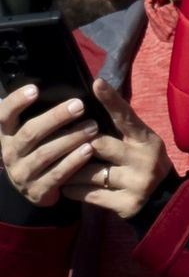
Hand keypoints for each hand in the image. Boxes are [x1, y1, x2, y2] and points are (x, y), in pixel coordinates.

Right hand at [2, 84, 100, 206]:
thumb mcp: (37, 132)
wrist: (37, 187)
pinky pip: (56, 175)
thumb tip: (66, 86)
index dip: (17, 102)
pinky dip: (73, 162)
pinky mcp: (36, 191)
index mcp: (8, 135)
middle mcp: (10, 153)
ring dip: (70, 139)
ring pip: (45, 154)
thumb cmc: (42, 148)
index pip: (5, 116)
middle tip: (79, 105)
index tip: (35, 89)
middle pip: (30, 132)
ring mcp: (21, 173)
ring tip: (92, 127)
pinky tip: (88, 150)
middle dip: (56, 117)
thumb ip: (43, 114)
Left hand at [60, 81, 174, 219]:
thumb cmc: (141, 164)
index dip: (111, 100)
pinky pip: (87, 194)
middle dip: (77, 145)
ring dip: (70, 170)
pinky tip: (68, 186)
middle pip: (98, 144)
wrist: (163, 201)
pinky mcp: (127, 204)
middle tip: (61, 145)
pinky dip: (73, 189)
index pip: (126, 116)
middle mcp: (145, 159)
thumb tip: (88, 107)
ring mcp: (137, 182)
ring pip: (89, 172)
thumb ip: (119, 130)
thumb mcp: (139, 144)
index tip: (96, 83)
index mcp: (146, 140)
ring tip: (61, 168)